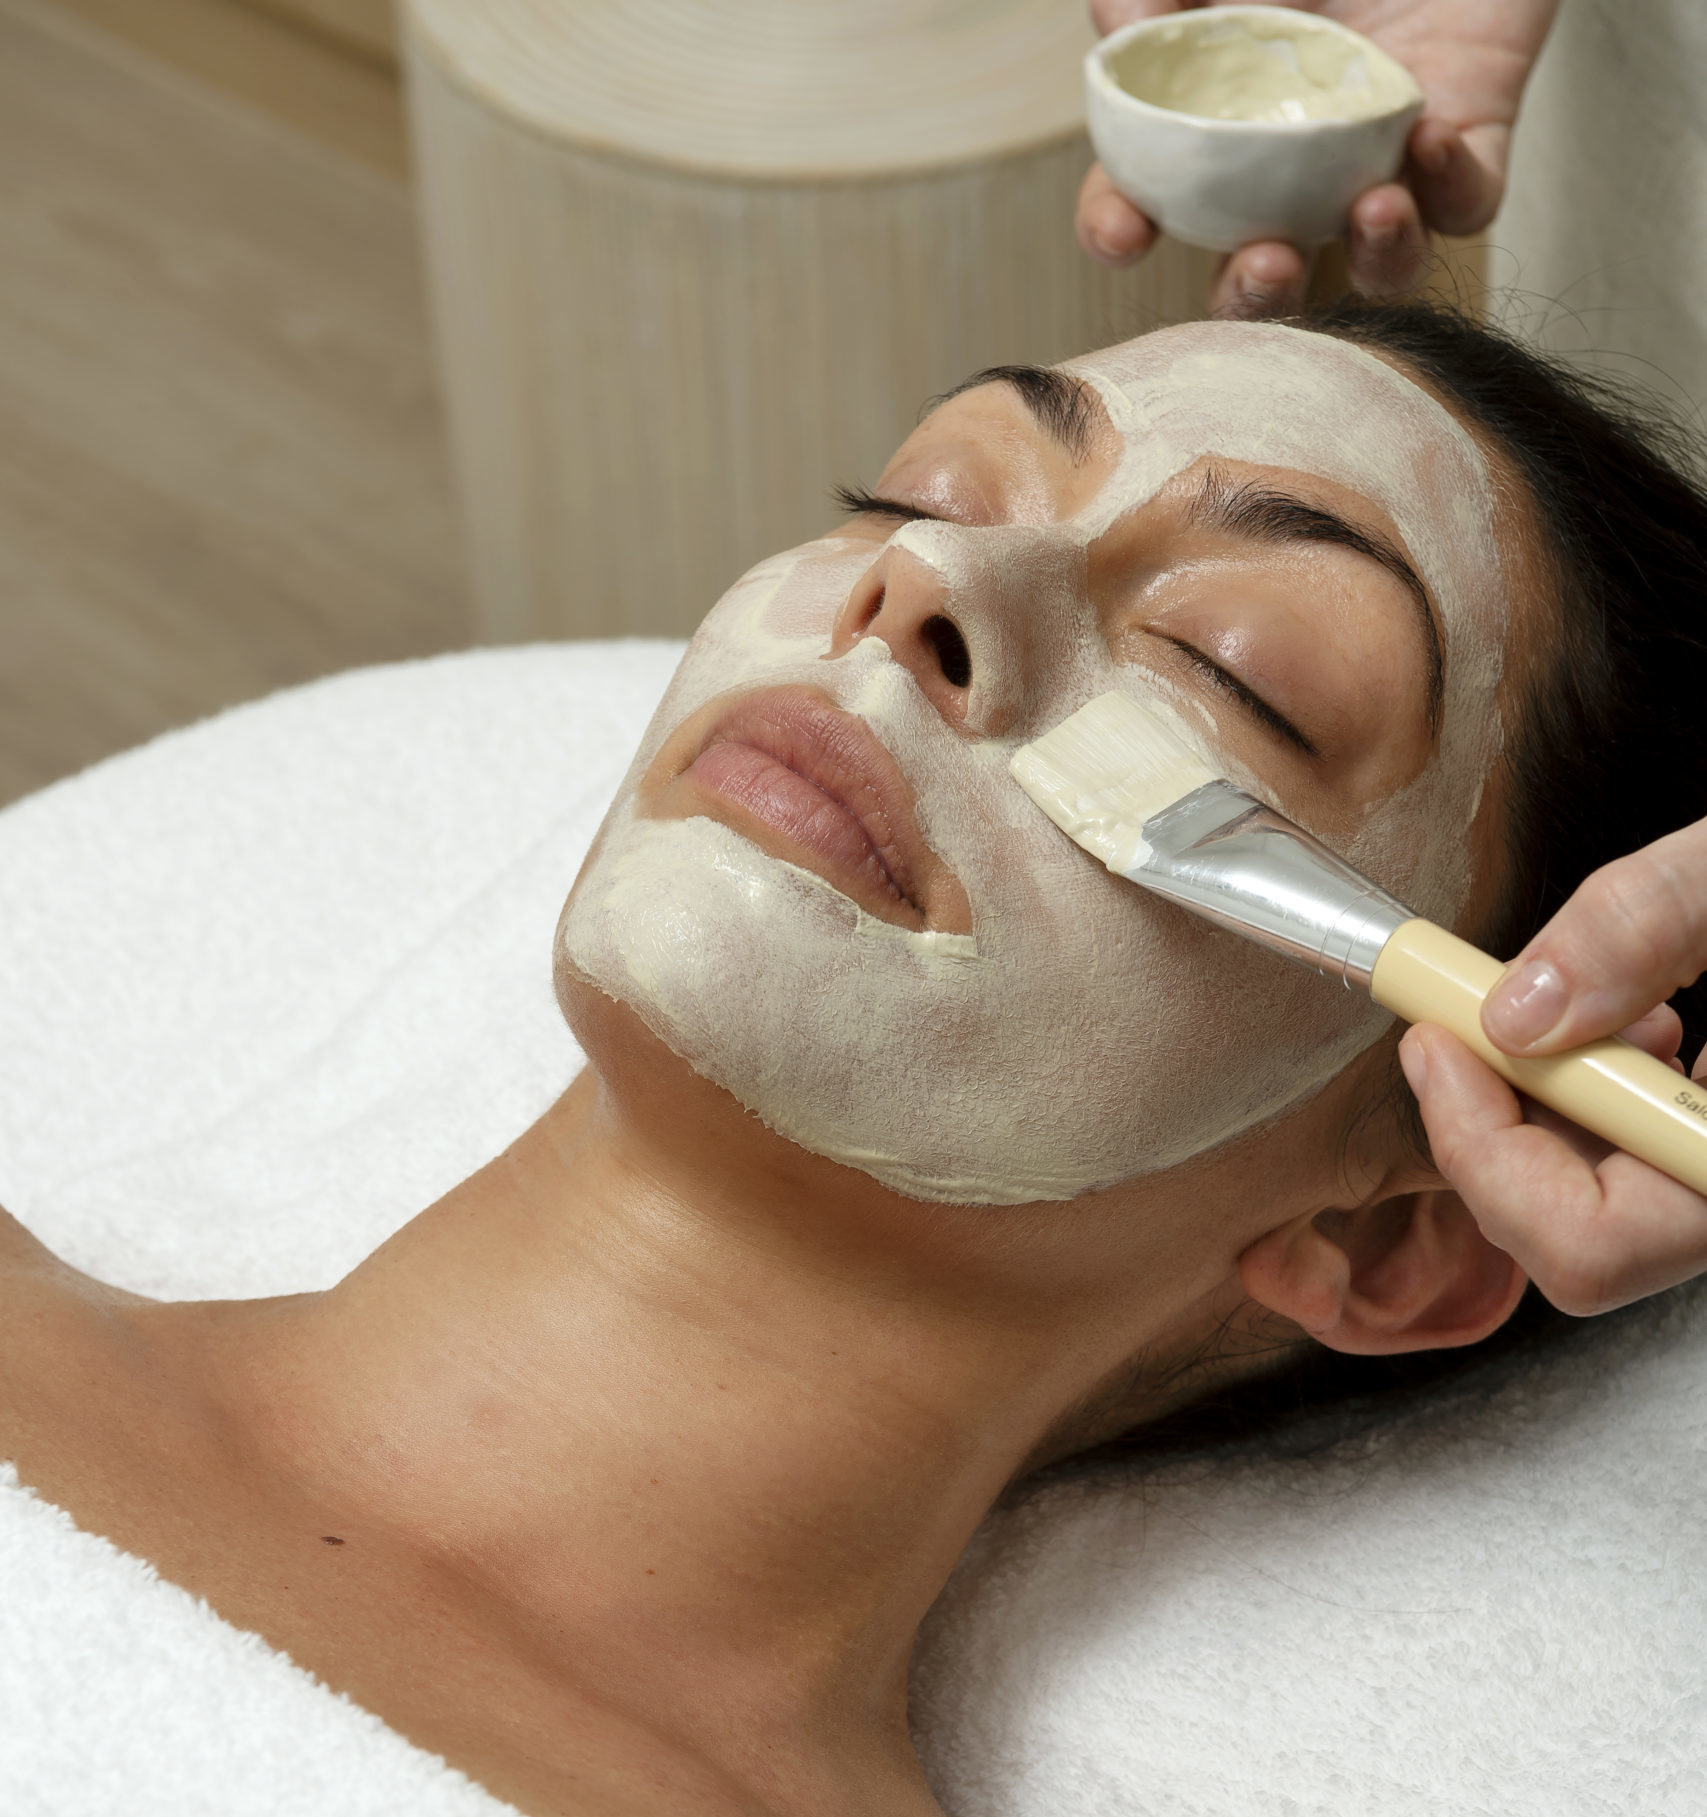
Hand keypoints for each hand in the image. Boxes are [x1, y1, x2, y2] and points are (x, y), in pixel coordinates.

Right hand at [1077, 0, 1558, 317]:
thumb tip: (1119, 25)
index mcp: (1218, 131)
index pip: (1149, 204)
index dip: (1120, 230)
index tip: (1125, 231)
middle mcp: (1294, 175)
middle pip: (1263, 278)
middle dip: (1255, 295)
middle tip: (1264, 262)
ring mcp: (1380, 168)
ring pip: (1376, 270)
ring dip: (1372, 261)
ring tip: (1372, 207)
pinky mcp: (1466, 150)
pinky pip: (1466, 205)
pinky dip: (1450, 188)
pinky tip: (1430, 135)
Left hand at [1399, 818, 1706, 1315]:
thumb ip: (1647, 927)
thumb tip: (1520, 1013)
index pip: (1589, 1247)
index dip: (1484, 1156)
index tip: (1436, 1043)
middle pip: (1576, 1238)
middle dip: (1499, 1125)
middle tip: (1464, 1020)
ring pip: (1598, 1205)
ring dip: (1552, 1105)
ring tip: (1598, 1008)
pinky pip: (1642, 1169)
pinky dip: (1607, 1096)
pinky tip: (1647, 1024)